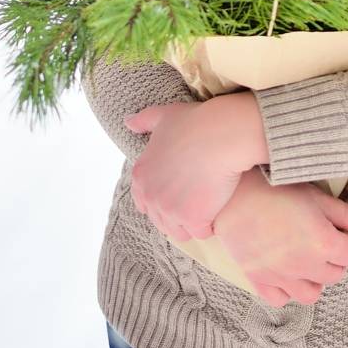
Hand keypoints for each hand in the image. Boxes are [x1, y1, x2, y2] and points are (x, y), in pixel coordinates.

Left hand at [124, 97, 261, 240]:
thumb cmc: (194, 122)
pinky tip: (218, 211)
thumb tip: (128, 123)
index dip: (162, 199)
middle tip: (196, 201)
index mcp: (141, 175)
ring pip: (180, 231)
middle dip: (177, 214)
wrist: (220, 135)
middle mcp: (151, 196)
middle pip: (162, 221)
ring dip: (191, 224)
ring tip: (207, 210)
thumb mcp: (162, 115)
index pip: (144, 202)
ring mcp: (171, 210)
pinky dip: (210, 225)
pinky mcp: (193, 219)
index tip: (178, 193)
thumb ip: (143, 121)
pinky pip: (201, 232)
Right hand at [213, 168, 347, 306]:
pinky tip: (284, 271)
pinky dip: (286, 291)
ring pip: (310, 295)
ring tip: (306, 260)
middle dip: (334, 260)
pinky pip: (279, 300)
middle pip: (335, 276)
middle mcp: (305, 266)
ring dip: (314, 280)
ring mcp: (281, 277)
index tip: (340, 232)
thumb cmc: (276, 188)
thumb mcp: (318, 196)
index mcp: (324, 244)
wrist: (233, 193)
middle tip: (322, 241)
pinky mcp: (258, 279)